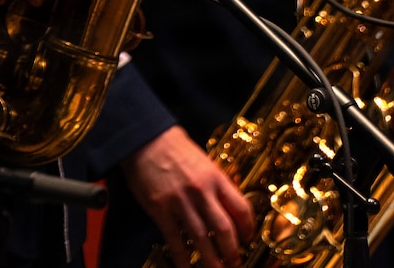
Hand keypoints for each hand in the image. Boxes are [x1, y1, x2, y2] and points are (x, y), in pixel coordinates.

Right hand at [119, 126, 254, 267]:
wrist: (145, 139)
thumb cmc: (174, 147)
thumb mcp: (203, 161)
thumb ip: (216, 184)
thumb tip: (228, 207)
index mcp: (215, 178)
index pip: (241, 209)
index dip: (248, 229)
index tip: (247, 239)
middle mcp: (202, 191)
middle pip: (225, 229)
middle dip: (232, 252)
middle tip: (233, 262)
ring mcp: (181, 202)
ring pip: (202, 239)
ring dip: (211, 260)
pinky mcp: (161, 209)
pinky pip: (175, 240)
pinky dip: (182, 258)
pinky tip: (187, 267)